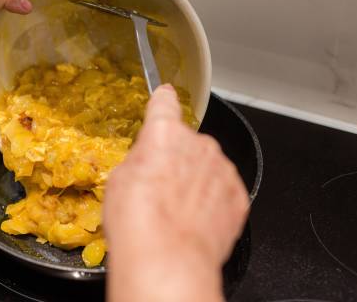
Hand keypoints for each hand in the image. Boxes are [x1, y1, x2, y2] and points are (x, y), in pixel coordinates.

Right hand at [104, 85, 248, 301]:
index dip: (163, 99)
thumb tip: (148, 163)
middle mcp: (198, 144)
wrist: (168, 260)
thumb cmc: (137, 222)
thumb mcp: (118, 181)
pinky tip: (195, 222)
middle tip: (160, 190)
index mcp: (164, 133)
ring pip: (207, 168)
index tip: (166, 95)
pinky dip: (212, 203)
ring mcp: (222, 170)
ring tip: (177, 213)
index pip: (165, 104)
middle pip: (186, 143)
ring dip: (196, 182)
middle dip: (176, 160)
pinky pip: (223, 191)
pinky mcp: (238, 196)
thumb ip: (140, 160)